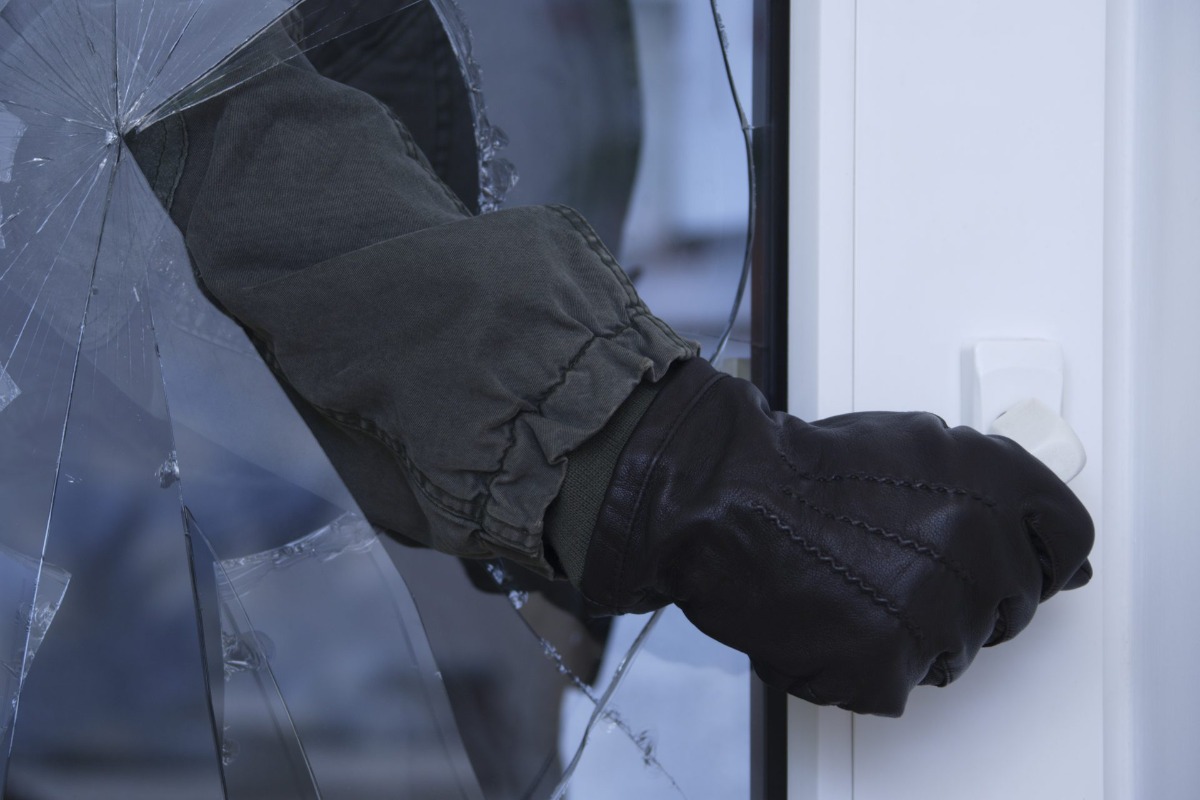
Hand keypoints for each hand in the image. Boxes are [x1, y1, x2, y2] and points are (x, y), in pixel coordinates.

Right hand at [579, 358, 1093, 715]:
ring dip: (910, 632)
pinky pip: (897, 684)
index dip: (1037, 558)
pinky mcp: (888, 669)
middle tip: (895, 565)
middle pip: (1010, 607)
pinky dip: (863, 664)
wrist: (726, 498)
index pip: (1067, 544)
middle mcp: (980, 552)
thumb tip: (1062, 557)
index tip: (1012, 565)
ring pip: (952, 652)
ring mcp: (937, 616)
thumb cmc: (805, 469)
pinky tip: (832, 618)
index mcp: (997, 488)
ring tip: (853, 585)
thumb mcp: (916, 444)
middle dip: (960, 594)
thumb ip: (996, 489)